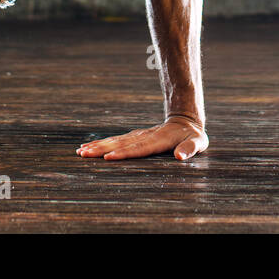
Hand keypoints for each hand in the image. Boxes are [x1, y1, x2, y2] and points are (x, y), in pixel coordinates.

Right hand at [76, 114, 207, 160]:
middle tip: (84, 154)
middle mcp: (144, 136)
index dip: (123, 154)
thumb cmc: (192, 136)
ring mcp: (137, 136)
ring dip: (97, 146)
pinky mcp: (134, 137)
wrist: (184, 120)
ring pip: (114, 141)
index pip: (138, 148)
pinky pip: (115, 141)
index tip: (107, 158)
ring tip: (81, 151)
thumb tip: (180, 156)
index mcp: (158, 140)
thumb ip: (189, 148)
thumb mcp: (197, 142)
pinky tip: (89, 147)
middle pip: (120, 144)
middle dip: (101, 150)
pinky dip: (102, 144)